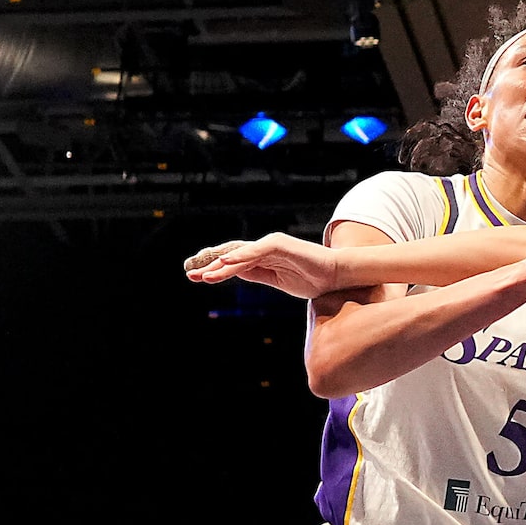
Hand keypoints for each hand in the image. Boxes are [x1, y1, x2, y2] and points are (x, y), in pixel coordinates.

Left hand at [184, 231, 339, 297]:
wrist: (335, 276)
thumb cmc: (311, 279)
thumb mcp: (276, 280)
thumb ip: (256, 274)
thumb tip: (234, 272)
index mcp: (262, 257)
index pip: (233, 261)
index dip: (214, 269)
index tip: (197, 278)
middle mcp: (264, 247)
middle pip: (231, 254)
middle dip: (209, 264)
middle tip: (189, 274)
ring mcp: (271, 244)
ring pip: (239, 254)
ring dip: (220, 265)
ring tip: (203, 276)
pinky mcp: (279, 245)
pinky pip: (255, 251)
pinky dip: (240, 256)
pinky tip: (225, 262)